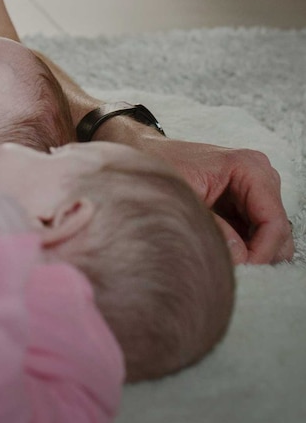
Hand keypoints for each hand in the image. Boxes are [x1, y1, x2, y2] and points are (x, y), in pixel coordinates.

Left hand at [135, 133, 293, 263]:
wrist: (144, 152)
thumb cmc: (159, 165)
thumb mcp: (183, 196)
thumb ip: (214, 227)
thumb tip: (241, 258)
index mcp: (249, 167)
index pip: (274, 222)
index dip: (261, 253)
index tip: (241, 270)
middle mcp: (260, 176)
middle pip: (278, 234)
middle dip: (257, 256)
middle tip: (229, 267)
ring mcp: (255, 190)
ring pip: (271, 239)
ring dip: (250, 254)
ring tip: (220, 255)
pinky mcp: (246, 203)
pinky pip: (256, 236)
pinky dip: (242, 248)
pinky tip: (219, 248)